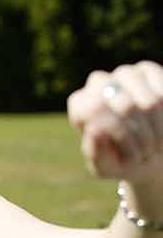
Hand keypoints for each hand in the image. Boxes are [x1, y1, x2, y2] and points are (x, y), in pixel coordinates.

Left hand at [68, 61, 162, 184]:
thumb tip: (96, 130)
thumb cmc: (121, 160)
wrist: (149, 154)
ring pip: (149, 102)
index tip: (129, 158)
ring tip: (155, 146)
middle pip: (124, 105)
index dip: (118, 136)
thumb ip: (96, 153)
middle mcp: (98, 83)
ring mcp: (124, 74)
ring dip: (157, 130)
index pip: (95, 109)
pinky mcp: (148, 70)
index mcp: (81, 105)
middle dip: (140, 136)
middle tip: (145, 155)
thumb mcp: (105, 167)